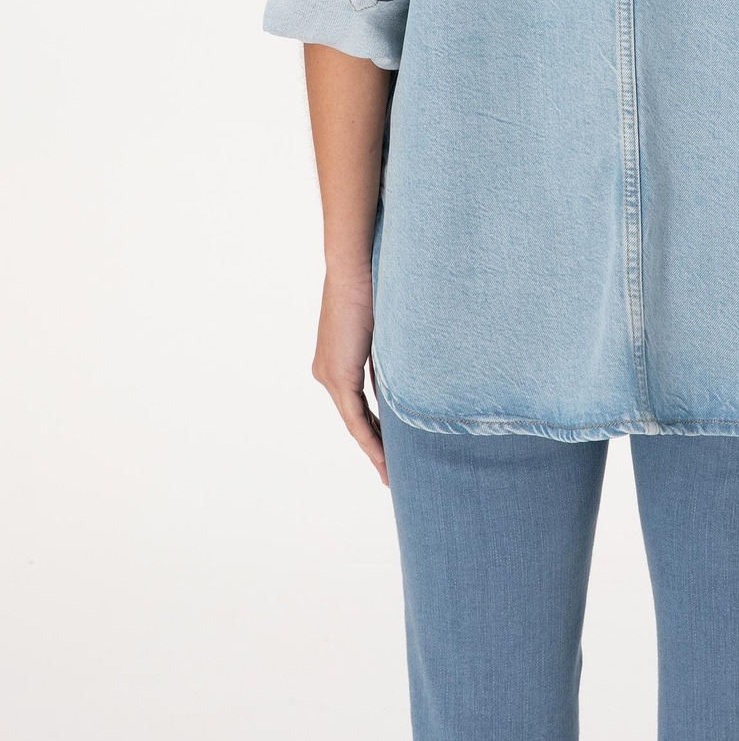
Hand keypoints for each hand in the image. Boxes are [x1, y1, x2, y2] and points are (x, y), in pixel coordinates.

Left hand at [312, 264, 388, 485]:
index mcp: (335, 360)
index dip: (374, 427)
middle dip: (375, 445)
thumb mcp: (384, 326)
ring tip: (390, 473)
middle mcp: (326, 372)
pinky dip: (371, 440)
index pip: (357, 404)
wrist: (354, 266)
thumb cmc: (373, 282)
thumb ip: (389, 353)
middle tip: (391, 471)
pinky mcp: (338, 377)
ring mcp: (329, 375)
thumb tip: (410, 370)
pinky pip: (356, 418)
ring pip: (354, 423)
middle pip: (354, 418)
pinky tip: (384, 460)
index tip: (390, 446)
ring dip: (374, 449)